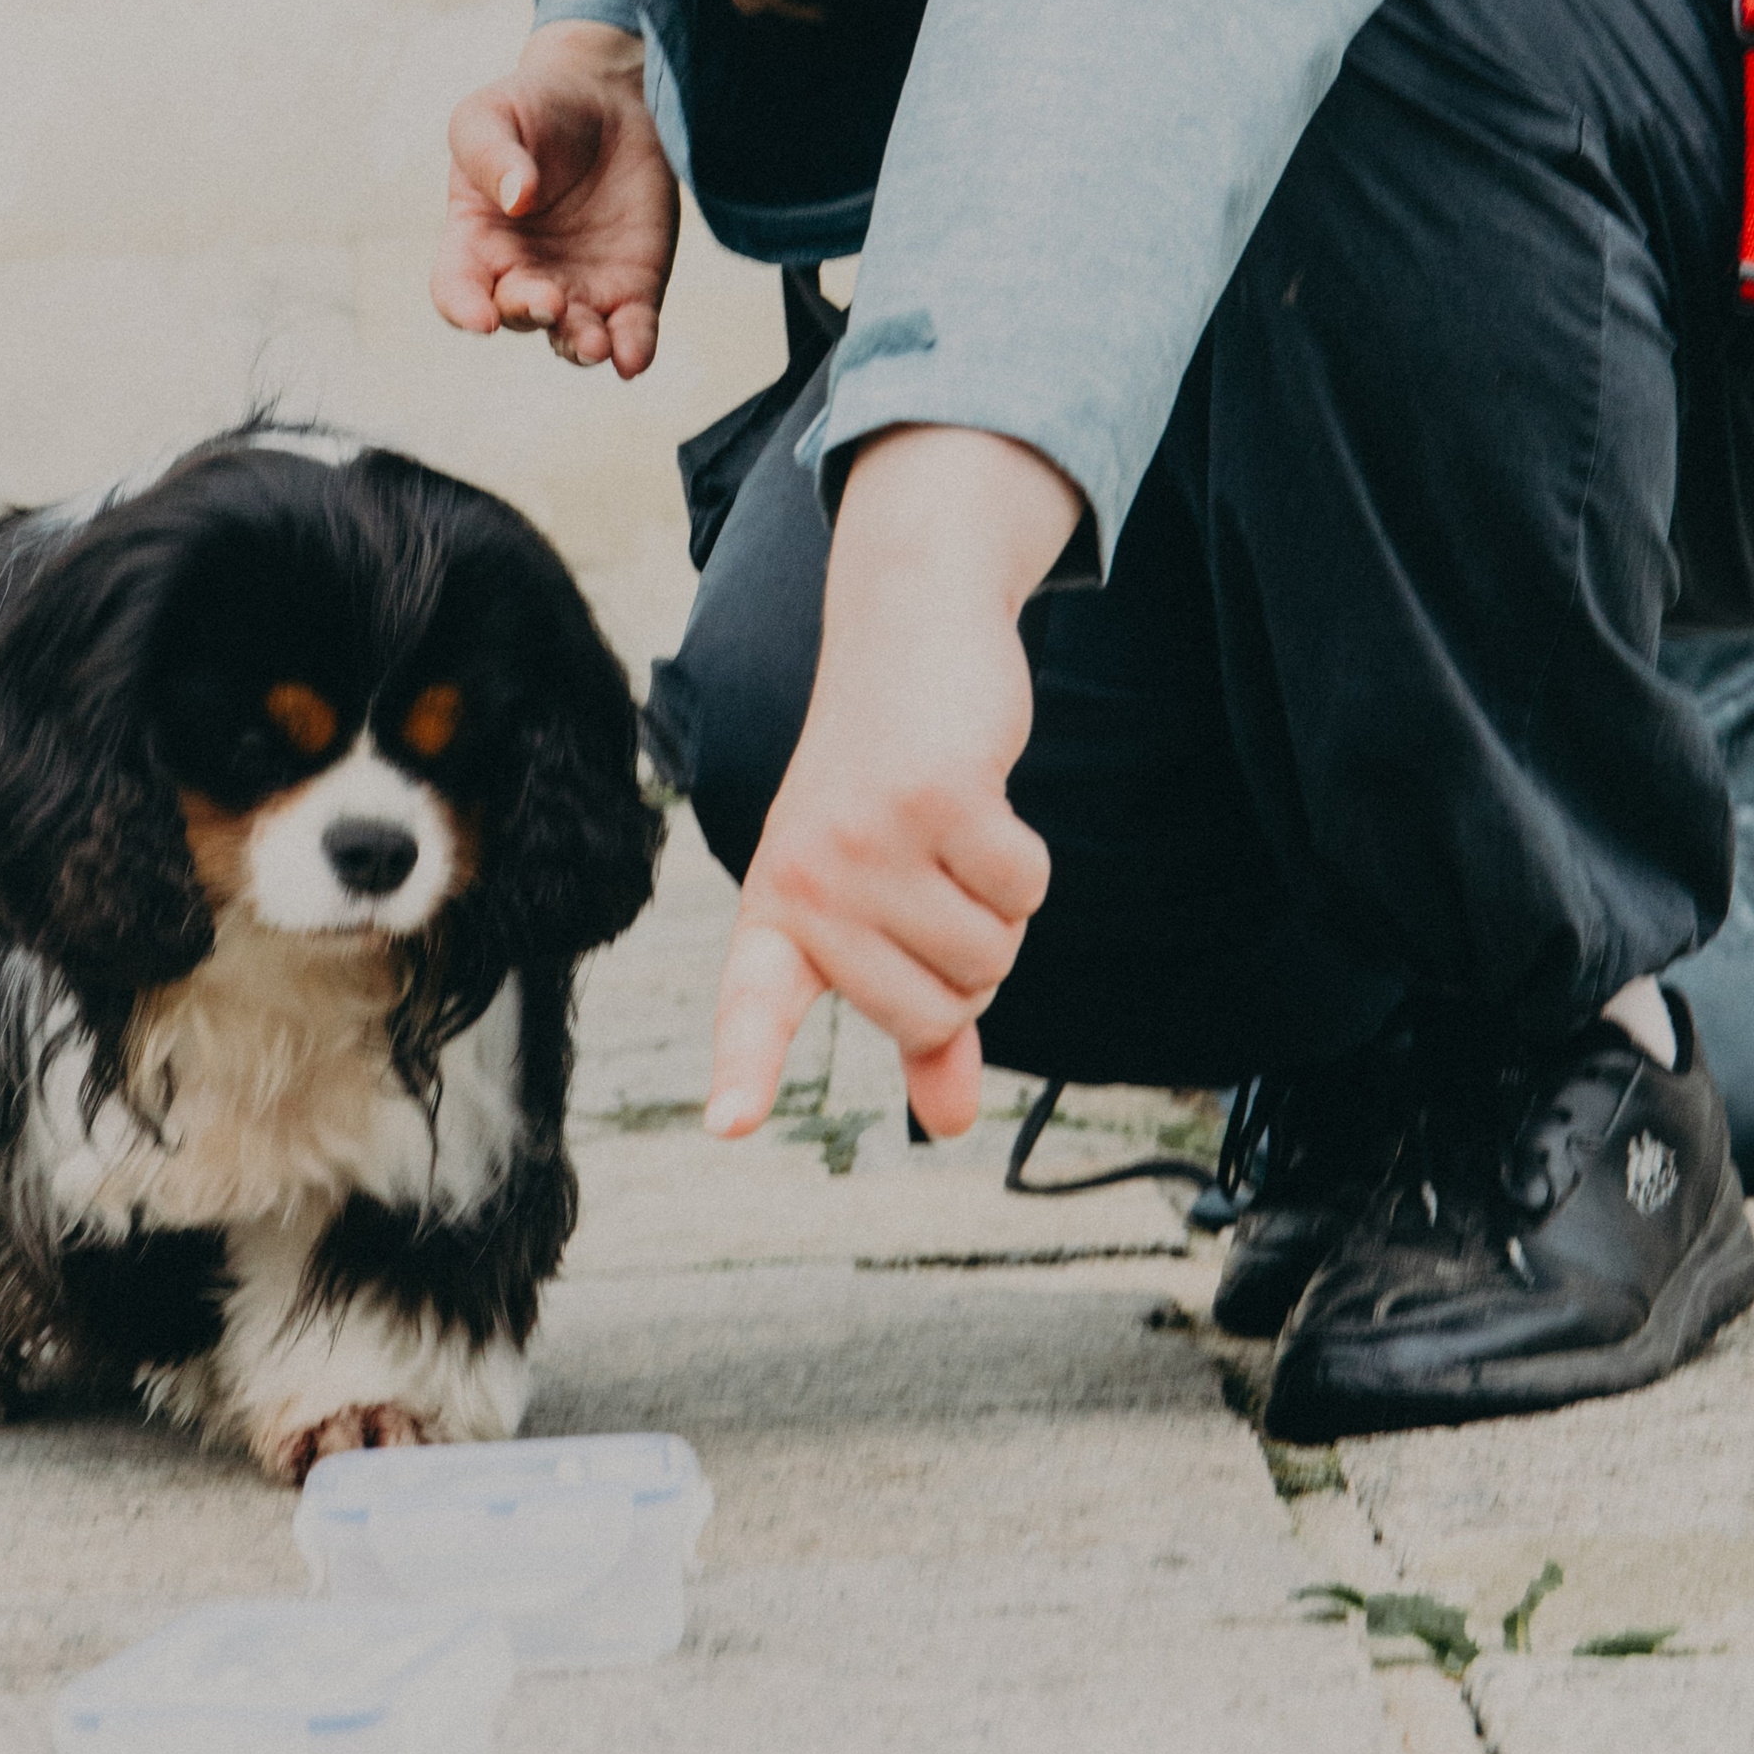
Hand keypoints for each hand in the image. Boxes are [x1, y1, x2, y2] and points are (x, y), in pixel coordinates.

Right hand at [432, 23, 678, 376]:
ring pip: (573, 336)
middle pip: (518, 315)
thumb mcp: (492, 114)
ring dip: (581, 347)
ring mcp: (580, 287)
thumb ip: (492, 153)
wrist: (608, 98)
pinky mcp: (632, 287)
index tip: (480, 317)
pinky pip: (631, 329)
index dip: (463, 308)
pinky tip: (634, 357)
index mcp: (477, 241)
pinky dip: (632, 349)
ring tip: (595, 345)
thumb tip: (516, 198)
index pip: (456, 289)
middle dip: (531, 313)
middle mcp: (524, 275)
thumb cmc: (534, 107)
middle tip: (550, 302)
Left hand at [705, 426, 1079, 1139]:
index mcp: (778, 911)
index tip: (730, 1122)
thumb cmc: (889, 782)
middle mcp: (806, 880)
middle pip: (938, 1009)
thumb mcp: (878, 898)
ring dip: (1002, 904)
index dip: (746, 1068)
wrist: (903, 628)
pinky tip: (979, 796)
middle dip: (971, 960)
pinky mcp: (932, 797)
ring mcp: (864, 837)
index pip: (756, 1005)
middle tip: (937, 874)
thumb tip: (948, 1125)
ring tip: (952, 832)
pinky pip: (1022, 887)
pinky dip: (1023, 857)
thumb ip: (915, 1016)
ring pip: (990, 954)